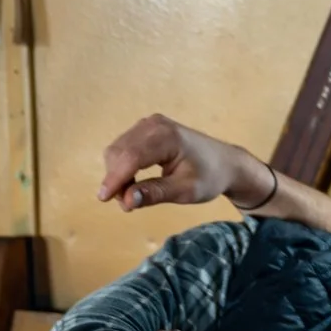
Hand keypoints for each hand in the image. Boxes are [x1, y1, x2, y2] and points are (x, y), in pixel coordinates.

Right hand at [99, 114, 270, 212]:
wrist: (226, 163)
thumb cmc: (210, 177)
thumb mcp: (186, 190)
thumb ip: (156, 193)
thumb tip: (127, 200)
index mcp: (167, 137)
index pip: (131, 157)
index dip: (115, 178)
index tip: (103, 199)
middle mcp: (154, 124)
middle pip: (119, 152)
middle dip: (116, 180)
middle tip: (128, 205)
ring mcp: (148, 124)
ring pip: (118, 150)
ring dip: (118, 174)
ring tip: (133, 196)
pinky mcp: (146, 129)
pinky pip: (124, 148)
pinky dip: (123, 167)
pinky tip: (133, 183)